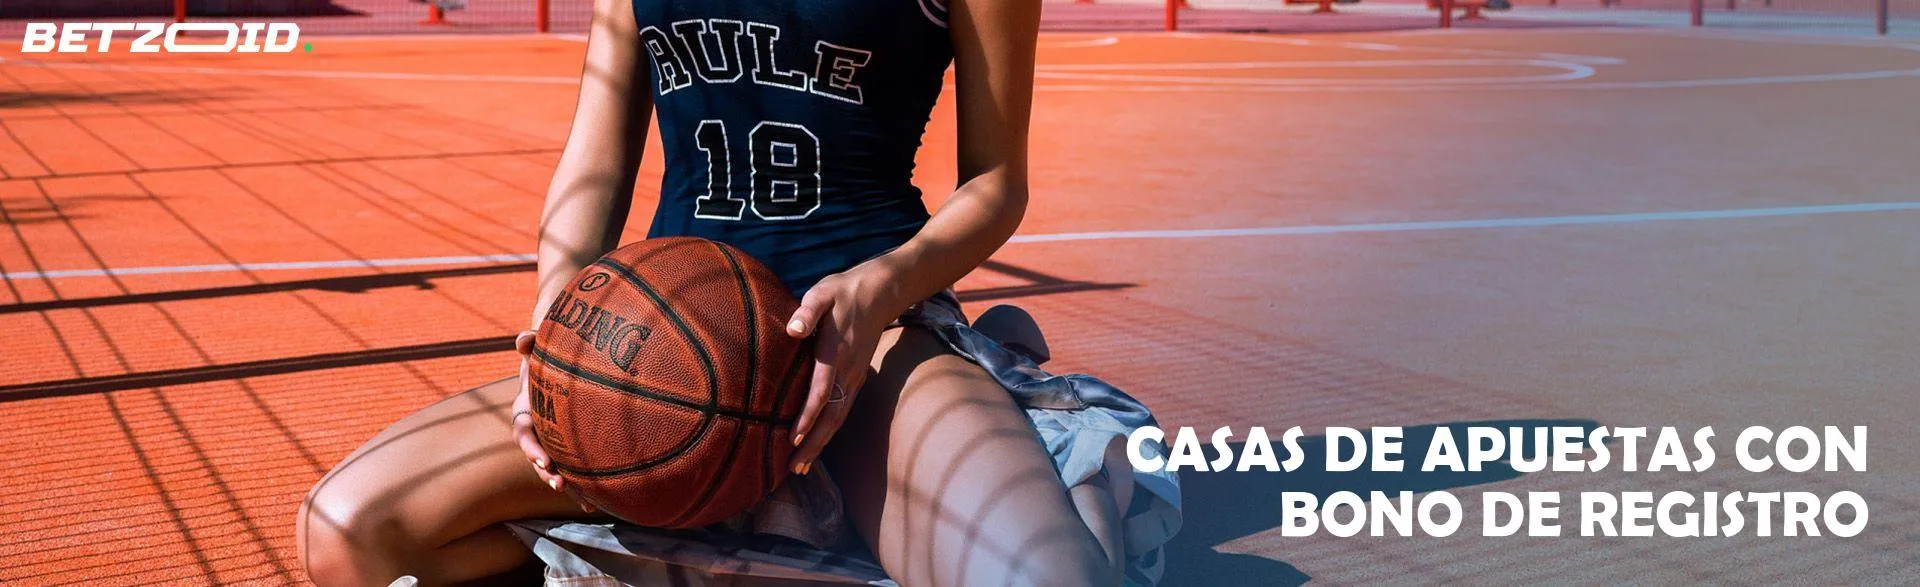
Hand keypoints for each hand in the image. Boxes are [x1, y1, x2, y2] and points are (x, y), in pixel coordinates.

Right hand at [509, 330, 595, 512]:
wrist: (557, 363)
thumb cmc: (547, 355)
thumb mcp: (538, 348)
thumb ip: (530, 343)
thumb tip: (524, 338)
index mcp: (525, 411)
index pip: (523, 432)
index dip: (530, 447)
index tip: (542, 458)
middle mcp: (536, 430)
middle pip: (537, 456)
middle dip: (545, 472)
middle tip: (557, 483)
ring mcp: (552, 440)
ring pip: (555, 468)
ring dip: (566, 486)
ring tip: (583, 501)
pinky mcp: (569, 446)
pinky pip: (574, 468)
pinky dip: (584, 486)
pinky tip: (599, 503)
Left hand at [784, 262, 904, 475]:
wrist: (881, 291)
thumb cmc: (844, 291)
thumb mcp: (823, 292)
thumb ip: (807, 311)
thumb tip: (792, 330)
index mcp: (836, 353)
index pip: (821, 391)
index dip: (807, 416)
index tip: (793, 438)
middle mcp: (848, 372)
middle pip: (832, 416)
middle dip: (814, 444)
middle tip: (795, 469)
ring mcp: (855, 377)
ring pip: (838, 418)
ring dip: (821, 443)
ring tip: (802, 467)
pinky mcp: (856, 378)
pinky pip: (842, 411)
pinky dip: (829, 431)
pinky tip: (817, 442)